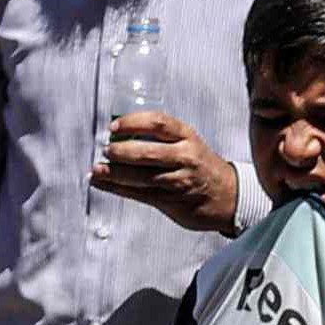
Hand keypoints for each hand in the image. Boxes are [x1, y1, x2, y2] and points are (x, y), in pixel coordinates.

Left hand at [94, 111, 240, 232]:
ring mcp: (178, 181)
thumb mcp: (188, 143)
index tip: (114, 126)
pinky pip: (140, 194)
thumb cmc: (201, 166)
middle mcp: (184, 157)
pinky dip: (117, 189)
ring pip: (142, 177)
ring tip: (97, 169)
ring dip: (115, 173)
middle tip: (106, 150)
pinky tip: (103, 183)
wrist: (227, 196)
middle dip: (122, 151)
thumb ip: (161, 138)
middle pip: (148, 152)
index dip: (133, 122)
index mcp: (187, 137)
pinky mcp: (171, 201)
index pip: (158, 122)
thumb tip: (121, 132)